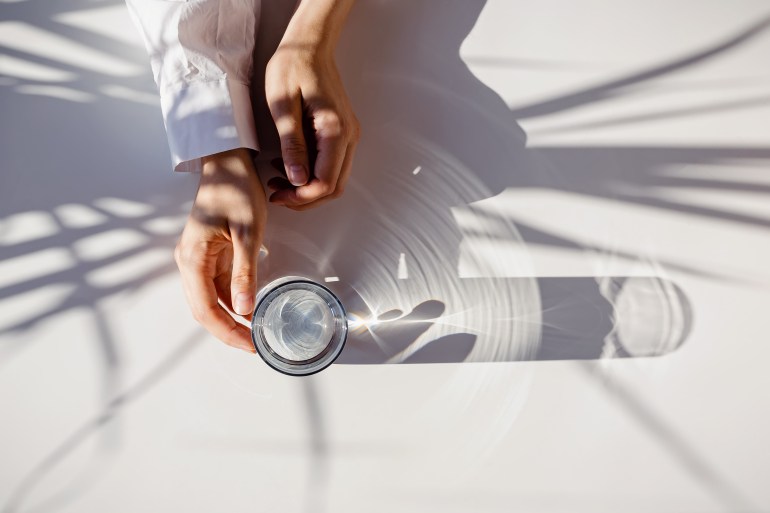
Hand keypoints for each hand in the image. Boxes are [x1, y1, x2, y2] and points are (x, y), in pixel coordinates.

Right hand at [174, 148, 265, 351]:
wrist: (227, 162)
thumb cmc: (235, 189)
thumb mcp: (248, 233)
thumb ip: (245, 273)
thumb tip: (244, 310)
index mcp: (192, 258)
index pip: (205, 309)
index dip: (227, 332)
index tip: (249, 345)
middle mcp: (188, 261)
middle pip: (204, 310)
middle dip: (228, 331)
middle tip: (255, 346)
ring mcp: (197, 259)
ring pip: (210, 300)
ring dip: (230, 319)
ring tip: (255, 333)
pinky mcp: (208, 255)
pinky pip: (217, 286)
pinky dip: (232, 302)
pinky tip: (250, 310)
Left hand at [265, 0, 359, 210]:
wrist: (309, 45)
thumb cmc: (293, 67)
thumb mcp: (283, 105)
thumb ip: (292, 144)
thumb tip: (298, 180)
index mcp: (334, 130)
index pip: (325, 182)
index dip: (302, 196)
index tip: (278, 195)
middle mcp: (348, 136)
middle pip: (334, 187)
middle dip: (305, 198)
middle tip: (277, 194)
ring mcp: (348, 135)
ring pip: (335, 179)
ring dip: (308, 188)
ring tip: (279, 182)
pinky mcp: (342, 133)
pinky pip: (332, 165)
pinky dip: (312, 175)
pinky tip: (289, 167)